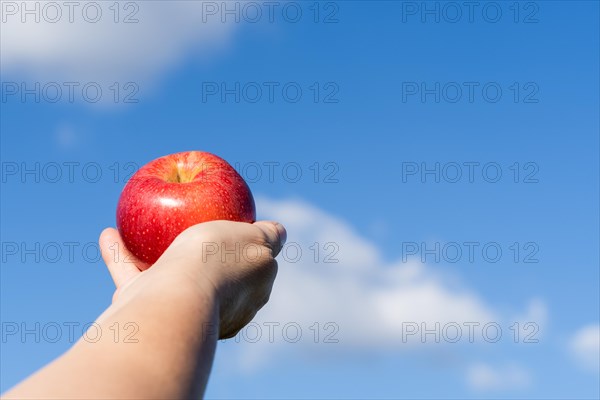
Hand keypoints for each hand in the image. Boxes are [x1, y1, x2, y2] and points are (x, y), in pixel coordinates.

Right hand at [99, 220, 285, 338]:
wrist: (174, 303)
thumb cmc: (218, 264)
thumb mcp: (256, 243)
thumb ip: (269, 237)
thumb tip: (279, 231)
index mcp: (252, 291)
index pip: (255, 264)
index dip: (247, 245)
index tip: (233, 224)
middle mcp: (221, 305)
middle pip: (213, 271)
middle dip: (202, 253)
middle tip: (189, 225)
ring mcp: (184, 310)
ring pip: (168, 275)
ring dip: (153, 251)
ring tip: (141, 226)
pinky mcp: (149, 312)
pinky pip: (134, 279)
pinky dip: (121, 257)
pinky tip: (109, 235)